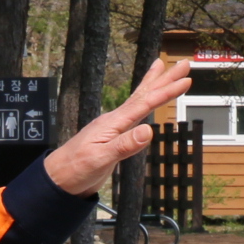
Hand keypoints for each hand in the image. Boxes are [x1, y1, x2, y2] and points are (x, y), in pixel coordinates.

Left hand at [43, 57, 196, 197]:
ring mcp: (113, 126)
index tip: (185, 81)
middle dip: (164, 79)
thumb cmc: (76, 169)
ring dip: (153, 84)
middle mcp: (114, 120)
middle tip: (184, 63)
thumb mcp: (101, 160)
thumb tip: (148, 130)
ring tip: (163, 68)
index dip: (166, 92)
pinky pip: (132, 112)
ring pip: (138, 100)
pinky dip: (142, 101)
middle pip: (143, 94)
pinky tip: (145, 99)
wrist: (58, 179)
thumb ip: (124, 145)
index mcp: (113, 123)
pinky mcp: (112, 135)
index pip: (145, 104)